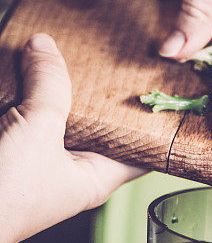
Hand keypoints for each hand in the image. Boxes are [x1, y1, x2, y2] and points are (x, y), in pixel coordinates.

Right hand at [0, 33, 142, 242]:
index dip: (155, 122)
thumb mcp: (39, 129)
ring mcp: (42, 159)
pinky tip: (25, 66)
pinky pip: (27, 116)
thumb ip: (48, 85)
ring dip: (59, 87)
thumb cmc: (7, 195)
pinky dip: (26, 93)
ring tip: (69, 49)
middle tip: (114, 55)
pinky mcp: (13, 149)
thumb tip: (45, 46)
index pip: (142, 150)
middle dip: (101, 92)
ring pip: (60, 116)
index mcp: (98, 176)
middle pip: (99, 124)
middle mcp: (74, 169)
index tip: (165, 90)